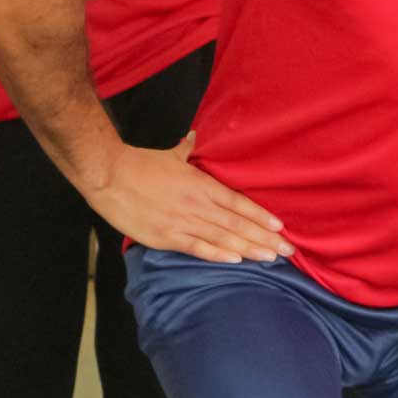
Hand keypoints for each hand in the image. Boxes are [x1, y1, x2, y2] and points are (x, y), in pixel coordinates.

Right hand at [84, 130, 293, 262]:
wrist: (109, 175)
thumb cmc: (139, 163)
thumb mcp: (170, 155)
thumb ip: (186, 150)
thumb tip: (194, 136)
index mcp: (201, 185)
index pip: (239, 203)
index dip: (261, 216)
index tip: (281, 226)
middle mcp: (198, 205)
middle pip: (238, 224)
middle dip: (265, 238)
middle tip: (288, 250)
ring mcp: (183, 222)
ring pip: (223, 238)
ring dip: (249, 249)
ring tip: (271, 258)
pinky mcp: (165, 237)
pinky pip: (197, 248)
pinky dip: (218, 255)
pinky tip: (236, 261)